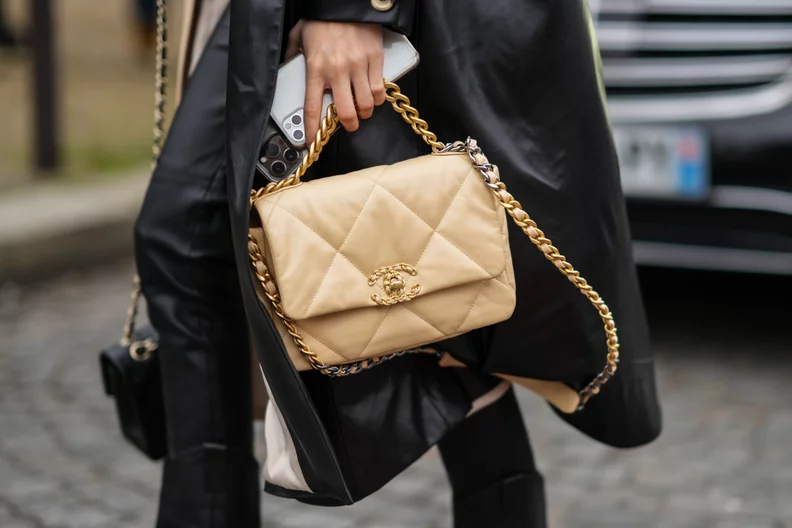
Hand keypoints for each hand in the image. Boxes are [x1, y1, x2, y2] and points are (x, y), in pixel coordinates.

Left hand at [287, 20, 385, 144]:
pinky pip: (378, 90)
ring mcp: (357, 67)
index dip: (313, 130)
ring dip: (364, 113)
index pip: (313, 107)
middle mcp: (337, 71)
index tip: (312, 141)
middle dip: (348, 125)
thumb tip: (288, 66)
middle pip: (345, 113)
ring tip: (362, 110)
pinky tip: (373, 97)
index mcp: (315, 68)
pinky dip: (377, 98)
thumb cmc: (323, 18)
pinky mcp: (374, 60)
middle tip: (349, 124)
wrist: (346, 2)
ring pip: (365, 105)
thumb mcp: (299, 34)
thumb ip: (294, 53)